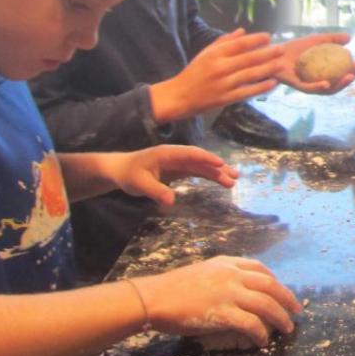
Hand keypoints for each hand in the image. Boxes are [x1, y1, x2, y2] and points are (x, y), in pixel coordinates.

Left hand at [108, 145, 237, 206]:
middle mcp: (177, 155)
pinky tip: (220, 179)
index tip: (220, 163)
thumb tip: (171, 202)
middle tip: (233, 177)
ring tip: (233, 179)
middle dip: (217, 168)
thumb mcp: (139, 184)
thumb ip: (155, 191)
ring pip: (201, 166)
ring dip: (217, 172)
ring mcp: (179, 162)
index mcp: (168, 153)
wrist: (120, 170)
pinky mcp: (179, 169)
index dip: (206, 158)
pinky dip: (209, 175)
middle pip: (201, 160)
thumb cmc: (129, 174)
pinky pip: (197, 171)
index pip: (191, 154)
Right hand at [134, 256, 299, 347]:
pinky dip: (260, 333)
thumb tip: (236, 289)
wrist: (155, 297)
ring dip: (280, 317)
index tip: (282, 290)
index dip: (275, 280)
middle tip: (297, 310)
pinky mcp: (223, 313)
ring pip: (265, 304)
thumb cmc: (173, 287)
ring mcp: (229, 293)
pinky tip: (262, 341)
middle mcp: (232, 275)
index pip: (260, 268)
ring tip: (287, 328)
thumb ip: (221, 277)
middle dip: (287, 298)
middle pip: (270, 285)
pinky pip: (250, 323)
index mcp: (227, 263)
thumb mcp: (202, 272)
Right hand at [150, 29, 284, 122]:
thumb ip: (224, 42)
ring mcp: (224, 84)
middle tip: (282, 49)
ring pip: (250, 75)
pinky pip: (247, 92)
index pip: (239, 44)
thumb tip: (242, 31)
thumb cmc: (194, 73)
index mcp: (215, 54)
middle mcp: (220, 68)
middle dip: (268, 53)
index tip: (269, 37)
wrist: (179, 96)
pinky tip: (272, 83)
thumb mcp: (205, 53)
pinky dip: (261, 87)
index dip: (255, 40)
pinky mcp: (226, 98)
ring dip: (268, 69)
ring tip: (281, 64)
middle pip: (249, 59)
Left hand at [275, 32, 354, 93]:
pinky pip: (310, 89)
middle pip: (339, 84)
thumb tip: (350, 38)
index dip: (354, 68)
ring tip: (348, 77)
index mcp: (325, 73)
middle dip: (351, 78)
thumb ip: (332, 39)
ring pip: (328, 90)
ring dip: (340, 85)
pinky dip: (319, 87)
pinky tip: (327, 83)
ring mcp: (309, 85)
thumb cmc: (294, 48)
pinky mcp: (298, 87)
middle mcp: (319, 82)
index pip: (343, 73)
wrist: (274, 52)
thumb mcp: (316, 40)